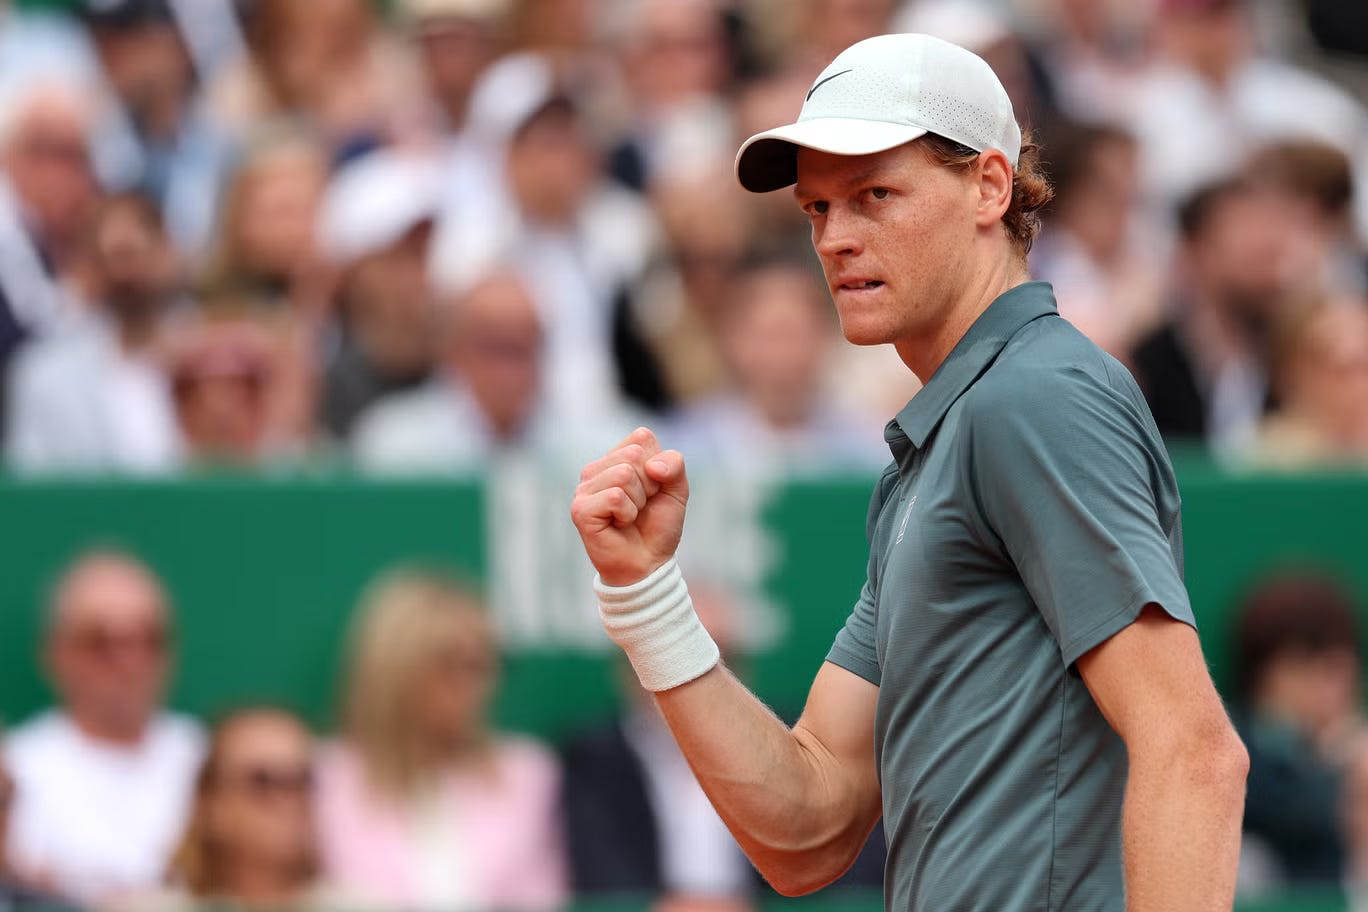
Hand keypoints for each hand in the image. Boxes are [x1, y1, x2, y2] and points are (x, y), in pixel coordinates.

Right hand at [571, 427, 688, 585]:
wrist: (649, 564)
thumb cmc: (657, 527)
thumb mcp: (676, 490)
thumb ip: (674, 464)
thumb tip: (652, 465)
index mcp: (616, 458)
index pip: (641, 437)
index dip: (659, 466)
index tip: (653, 490)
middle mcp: (596, 469)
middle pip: (633, 454)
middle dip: (649, 485)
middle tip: (641, 507)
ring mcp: (585, 488)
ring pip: (624, 474)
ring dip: (638, 502)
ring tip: (630, 517)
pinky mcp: (580, 509)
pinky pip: (615, 496)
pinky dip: (627, 514)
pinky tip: (619, 525)